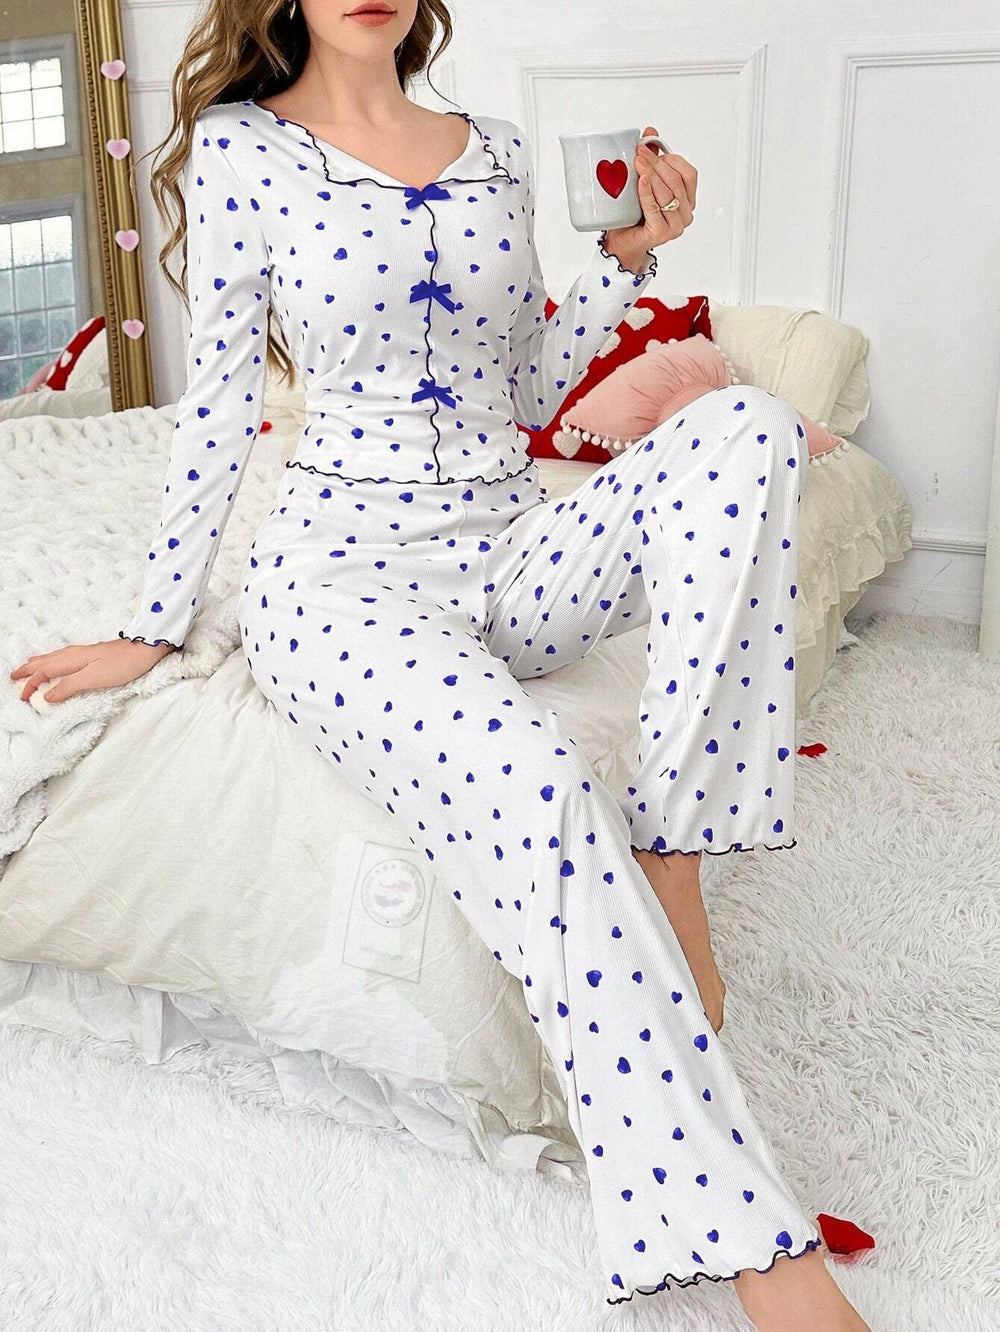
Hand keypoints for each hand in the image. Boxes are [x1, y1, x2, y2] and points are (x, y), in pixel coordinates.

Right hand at [9, 637, 176, 703]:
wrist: (147, 649)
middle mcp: (76, 653)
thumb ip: (70, 686)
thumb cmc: (124, 664)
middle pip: (46, 661)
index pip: (45, 672)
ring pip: (54, 657)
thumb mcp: (94, 678)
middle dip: (29, 669)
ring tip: (29, 665)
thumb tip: (47, 695)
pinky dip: (54, 659)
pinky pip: (65, 656)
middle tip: (13, 676)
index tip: (22, 696)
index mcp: (73, 660)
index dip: (32, 685)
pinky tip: (59, 660)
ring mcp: (86, 652)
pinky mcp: (95, 653)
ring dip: (39, 662)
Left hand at [603, 124, 696, 271]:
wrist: (622, 242)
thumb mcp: (644, 183)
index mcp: (687, 201)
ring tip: (637, 161)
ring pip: (666, 193)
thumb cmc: (634, 215)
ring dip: (651, 174)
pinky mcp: (661, 233)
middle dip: (657, 163)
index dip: (671, 159)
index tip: (651, 148)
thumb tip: (651, 131)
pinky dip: (647, 191)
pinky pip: (654, 207)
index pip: (688, 174)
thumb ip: (652, 160)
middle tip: (640, 152)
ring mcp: (675, 226)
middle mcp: (685, 214)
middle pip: (675, 181)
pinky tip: (641, 180)